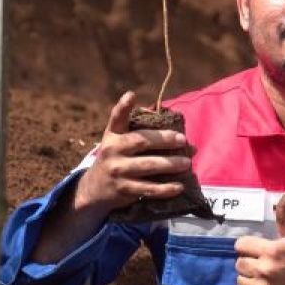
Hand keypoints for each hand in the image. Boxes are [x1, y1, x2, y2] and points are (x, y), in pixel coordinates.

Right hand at [73, 92, 193, 213]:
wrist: (95, 189)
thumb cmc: (119, 160)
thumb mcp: (122, 144)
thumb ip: (149, 139)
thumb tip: (190, 145)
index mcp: (113, 135)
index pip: (116, 118)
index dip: (123, 106)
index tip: (131, 95)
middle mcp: (112, 150)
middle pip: (140, 141)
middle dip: (164, 140)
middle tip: (182, 140)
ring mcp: (117, 170)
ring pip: (147, 166)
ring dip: (169, 164)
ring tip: (186, 163)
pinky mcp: (123, 189)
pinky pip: (148, 188)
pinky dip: (165, 189)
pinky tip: (179, 187)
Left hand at [234, 193, 284, 284]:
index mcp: (272, 251)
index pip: (240, 245)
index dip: (250, 247)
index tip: (261, 252)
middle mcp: (264, 271)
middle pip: (239, 263)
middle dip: (251, 263)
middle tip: (266, 266)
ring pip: (240, 281)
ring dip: (251, 280)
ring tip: (266, 280)